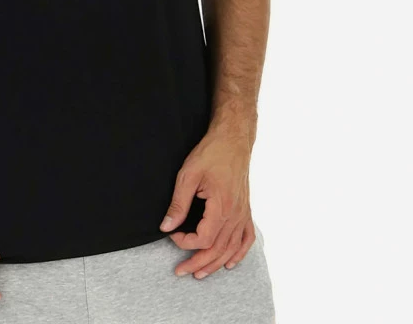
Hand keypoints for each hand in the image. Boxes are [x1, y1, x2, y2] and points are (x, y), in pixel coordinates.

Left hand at [159, 125, 256, 278]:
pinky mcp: (246, 210)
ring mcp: (243, 213)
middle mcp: (235, 214)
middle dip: (197, 263)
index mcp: (221, 207)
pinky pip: (246, 238)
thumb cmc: (211, 153)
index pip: (203, 239)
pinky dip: (239, 253)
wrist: (232, 140)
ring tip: (199, 272)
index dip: (185, 242)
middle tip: (180, 271)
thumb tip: (166, 227)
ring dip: (215, 263)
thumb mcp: (188, 175)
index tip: (172, 234)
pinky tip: (230, 262)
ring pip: (231, 248)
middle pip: (217, 250)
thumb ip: (178, 204)